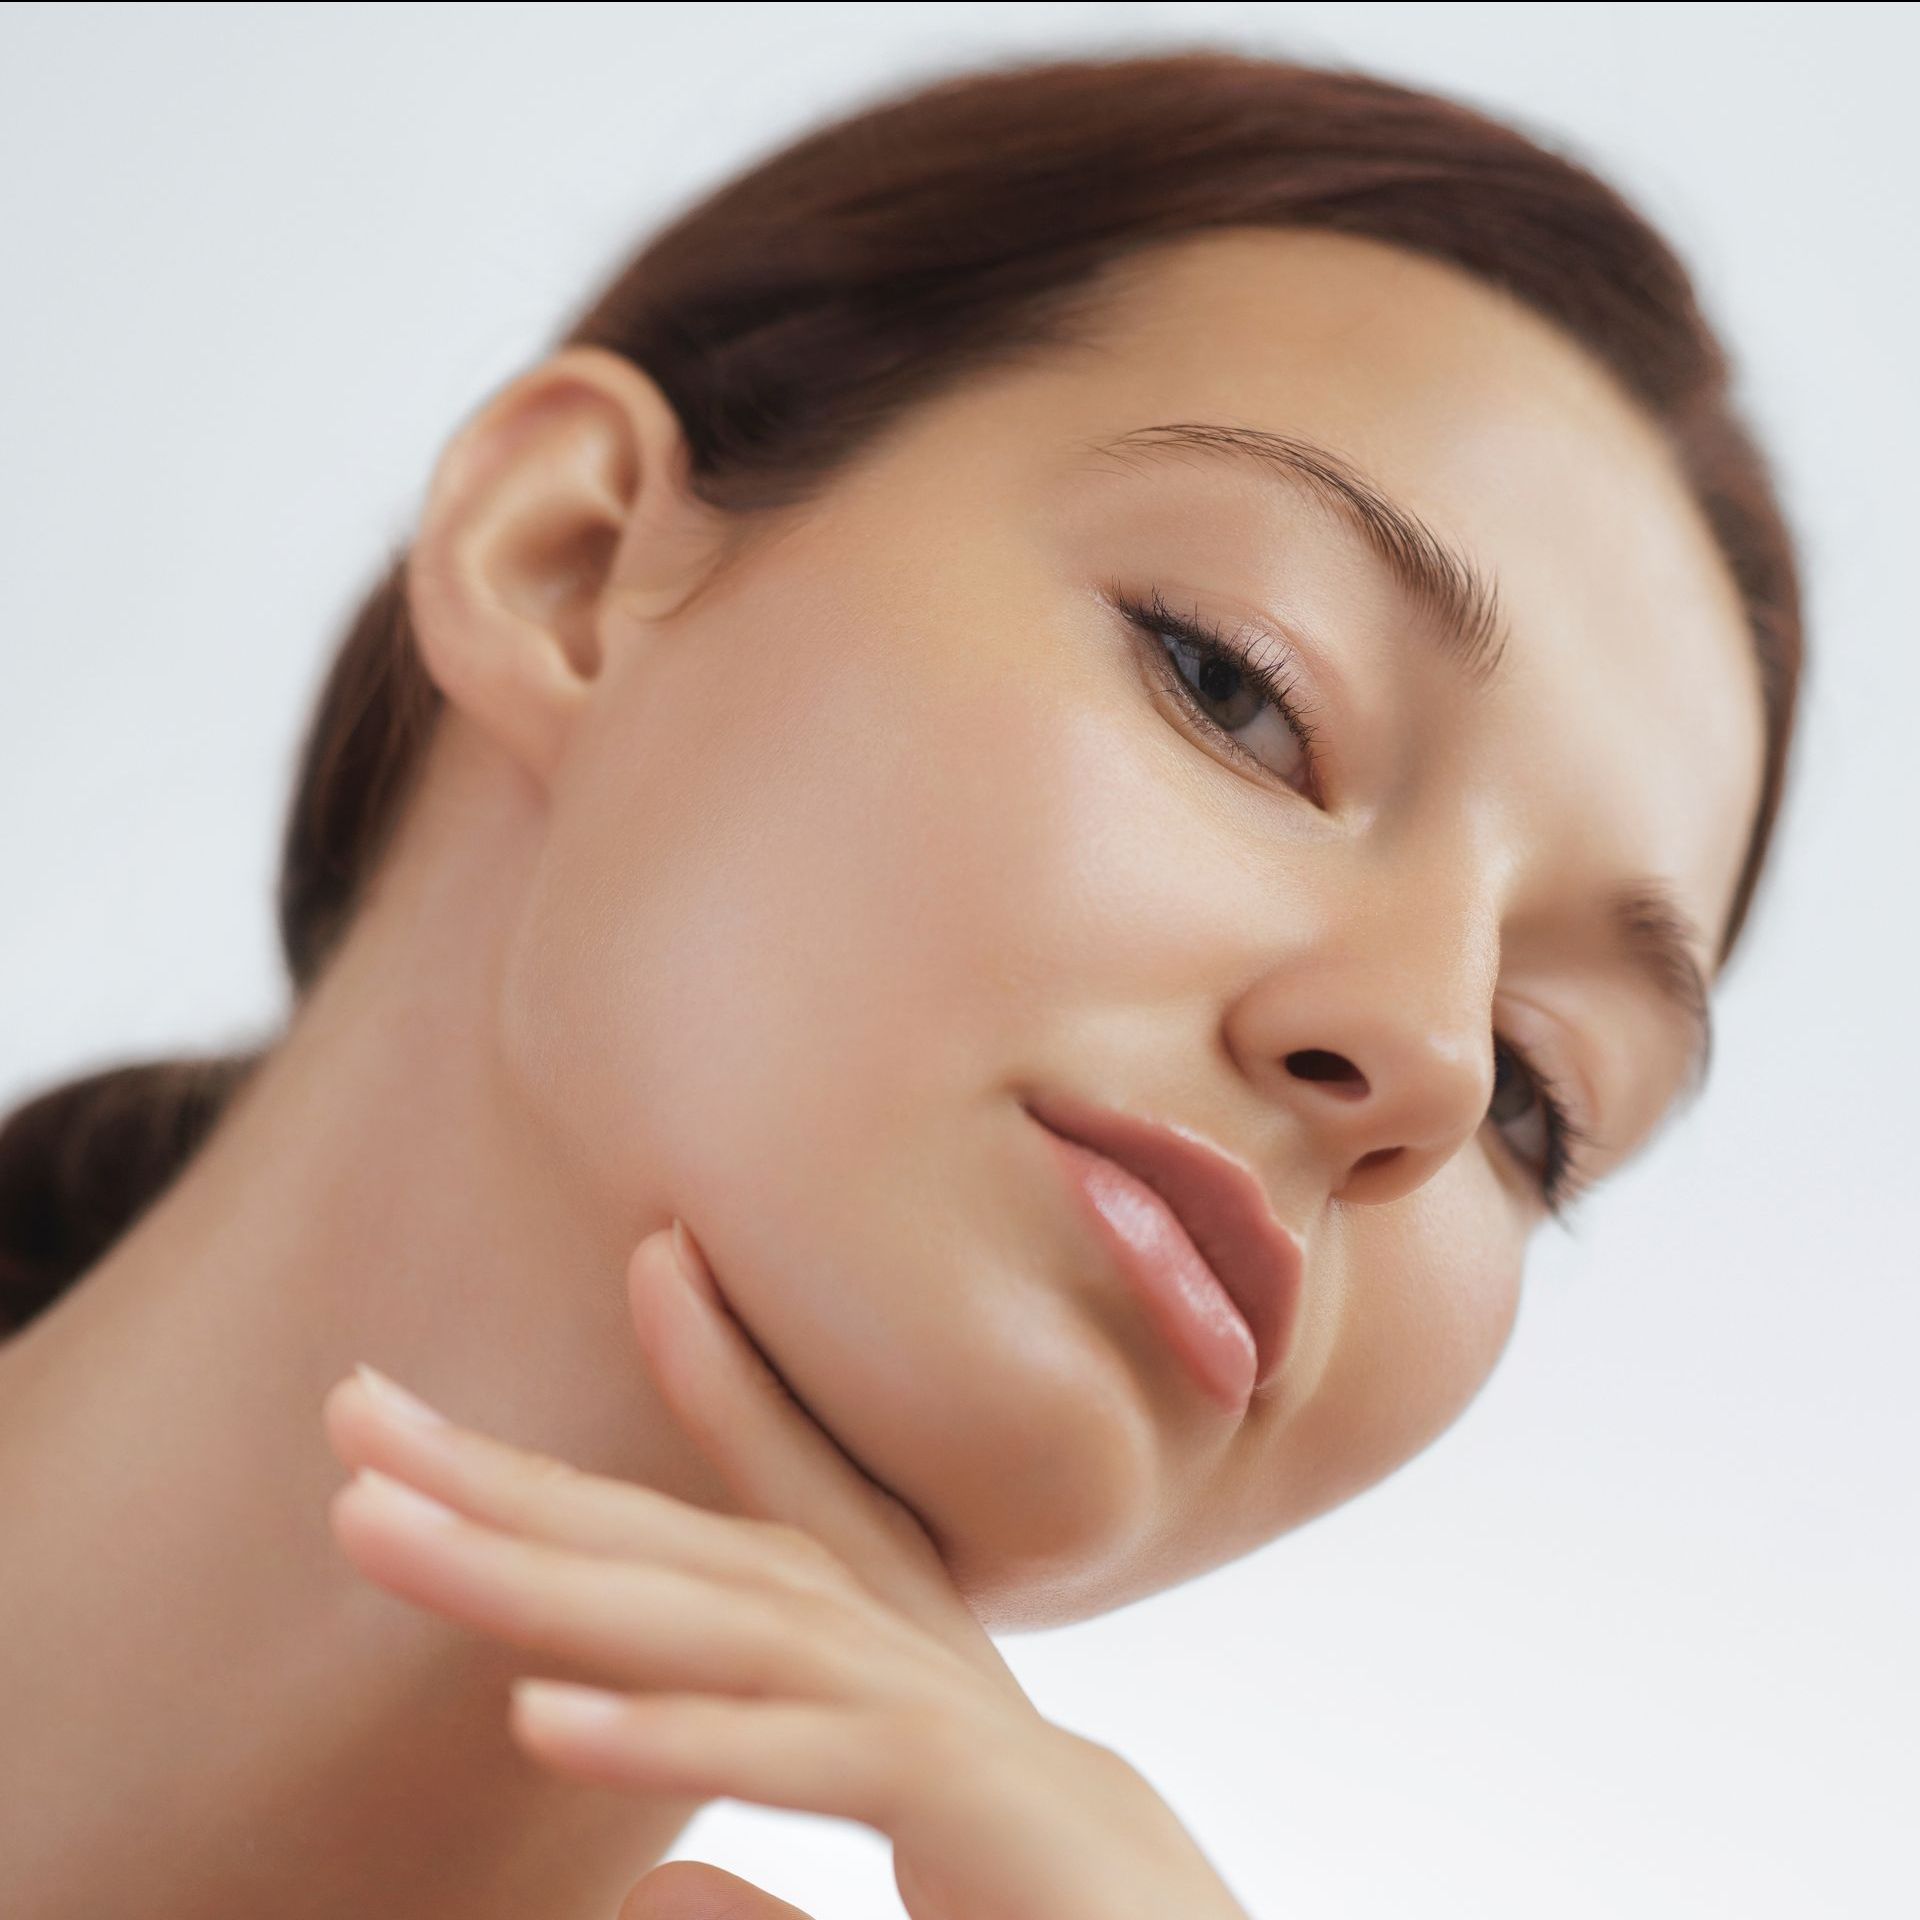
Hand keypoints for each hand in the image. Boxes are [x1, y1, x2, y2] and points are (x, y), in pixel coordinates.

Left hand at [321, 1221, 1251, 1919]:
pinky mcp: (966, 1796)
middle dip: (512, 1484)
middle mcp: (894, 1652)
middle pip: (682, 1555)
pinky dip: (677, 1734)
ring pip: (717, 1627)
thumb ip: (768, 1838)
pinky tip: (539, 1713)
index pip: (728, 1526)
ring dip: (543, 1577)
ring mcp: (926, 1716)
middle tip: (353, 1412)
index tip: (518, 1339)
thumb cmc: (1031, 1892)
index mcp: (871, 1653)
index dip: (622, 1425)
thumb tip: (645, 1886)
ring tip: (383, 1527)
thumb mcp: (883, 1812)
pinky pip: (804, 1757)